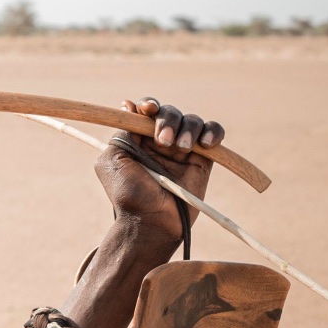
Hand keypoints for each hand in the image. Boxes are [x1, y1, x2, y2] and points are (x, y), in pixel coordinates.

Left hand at [94, 97, 224, 244]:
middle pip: (170, 112)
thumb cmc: (128, 193)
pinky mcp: (203, 159)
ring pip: (192, 120)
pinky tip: (205, 143)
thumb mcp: (114, 159)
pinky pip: (213, 134)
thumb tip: (128, 105)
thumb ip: (123, 131)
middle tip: (163, 141)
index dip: (149, 105)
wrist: (151, 221)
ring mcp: (182, 149)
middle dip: (167, 120)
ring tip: (179, 148)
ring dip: (187, 128)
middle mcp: (160, 140)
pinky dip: (212, 132)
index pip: (146, 111)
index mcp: (137, 137)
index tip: (148, 110)